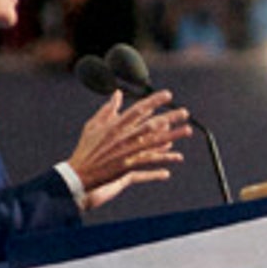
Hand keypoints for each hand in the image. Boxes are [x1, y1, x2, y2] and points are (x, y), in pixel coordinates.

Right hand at [67, 89, 190, 206]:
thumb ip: (108, 109)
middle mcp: (122, 138)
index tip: (168, 94)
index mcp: (115, 126)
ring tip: (187, 130)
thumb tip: (117, 93)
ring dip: (172, 136)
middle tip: (185, 112)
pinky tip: (177, 157)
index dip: (154, 101)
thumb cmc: (85, 149)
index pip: (138, 110)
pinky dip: (163, 159)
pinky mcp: (127, 167)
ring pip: (154, 143)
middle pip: (150, 125)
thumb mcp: (93, 126)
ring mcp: (126, 152)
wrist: (79, 173)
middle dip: (168, 118)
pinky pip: (150, 162)